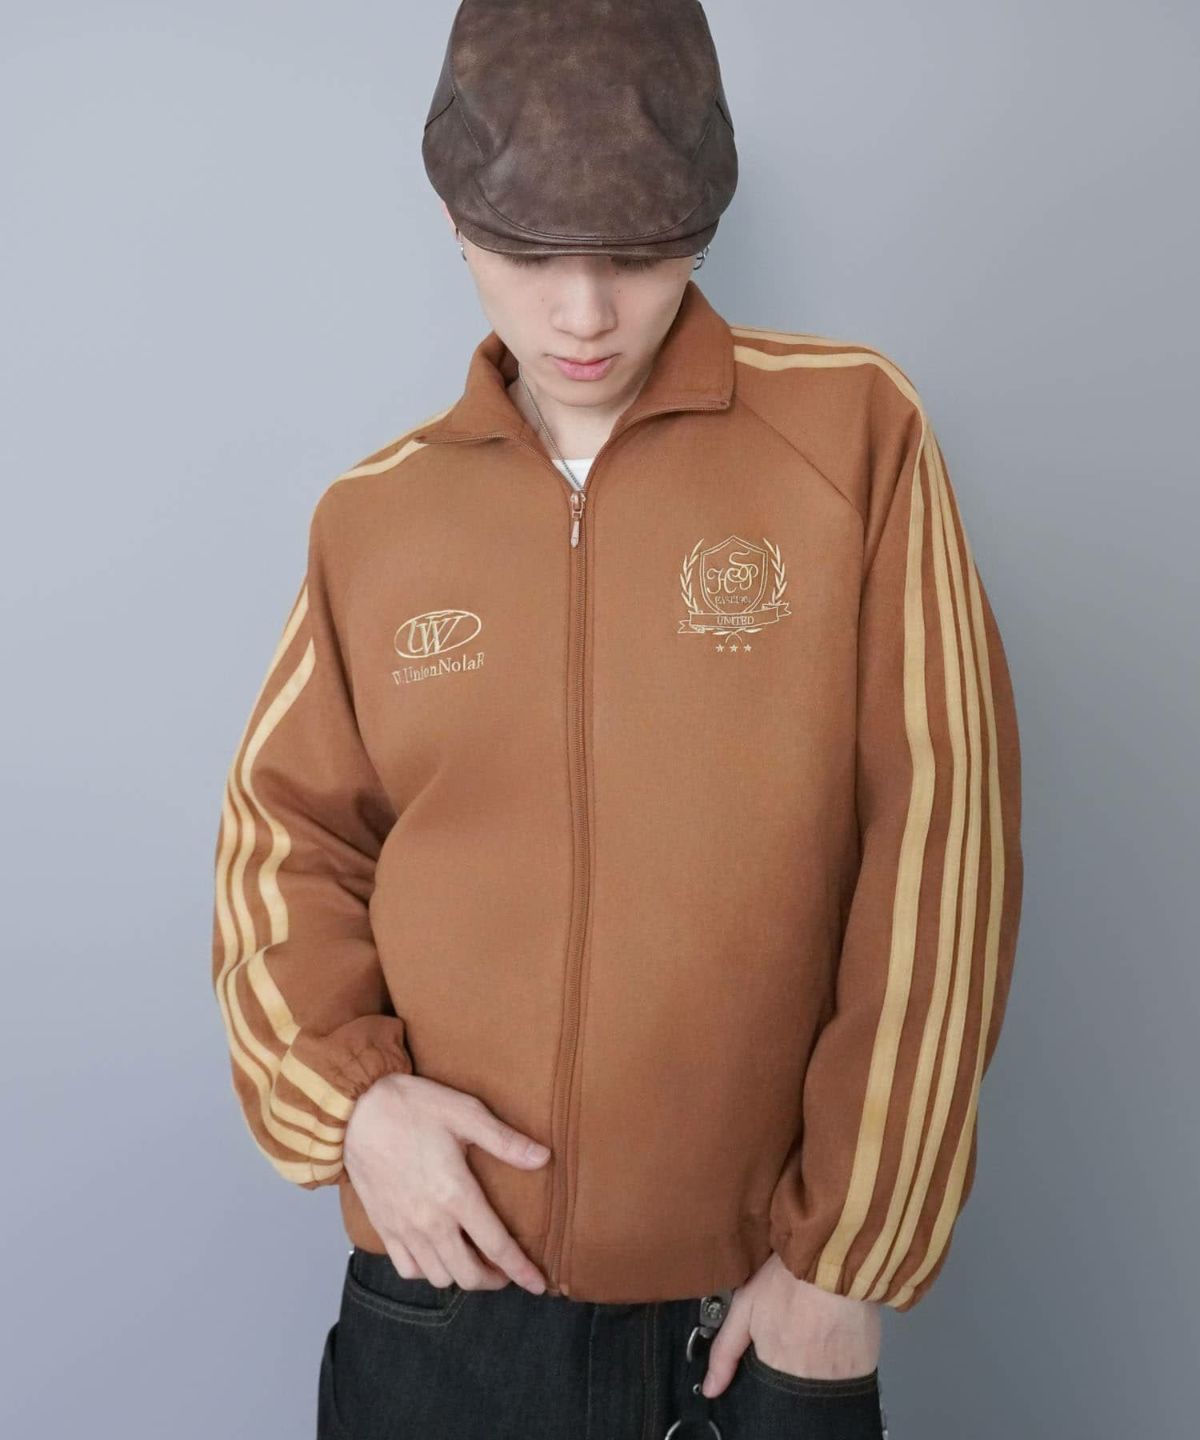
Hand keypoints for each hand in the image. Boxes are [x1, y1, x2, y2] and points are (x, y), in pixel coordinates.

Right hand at [343, 1072, 550, 1294]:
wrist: (355, 1110)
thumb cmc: (412, 1106)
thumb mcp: (465, 1113)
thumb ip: (505, 1140)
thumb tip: (543, 1157)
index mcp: (456, 1194)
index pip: (497, 1246)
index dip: (521, 1271)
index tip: (538, 1285)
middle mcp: (430, 1221)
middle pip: (468, 1275)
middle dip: (495, 1280)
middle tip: (507, 1270)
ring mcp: (404, 1228)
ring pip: (439, 1277)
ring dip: (463, 1276)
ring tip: (476, 1261)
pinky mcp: (383, 1227)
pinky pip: (408, 1269)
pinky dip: (428, 1271)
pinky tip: (438, 1255)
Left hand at [701, 1253, 881, 1396]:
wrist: (834, 1258)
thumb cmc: (786, 1279)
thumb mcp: (744, 1306)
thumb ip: (725, 1352)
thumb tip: (709, 1391)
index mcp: (774, 1368)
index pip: (768, 1389)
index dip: (768, 1372)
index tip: (771, 1356)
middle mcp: (805, 1381)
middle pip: (794, 1390)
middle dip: (791, 1372)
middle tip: (795, 1339)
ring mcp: (837, 1378)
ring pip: (822, 1387)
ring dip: (817, 1369)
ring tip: (816, 1336)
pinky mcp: (863, 1368)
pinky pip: (850, 1378)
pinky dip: (843, 1366)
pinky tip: (837, 1339)